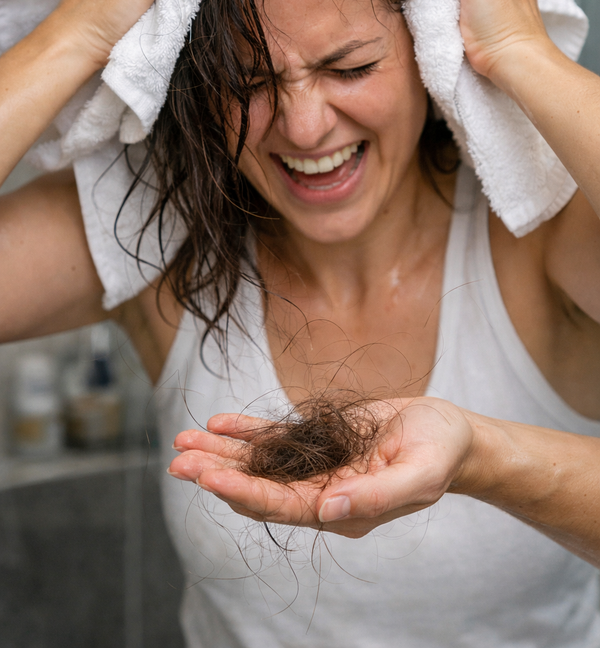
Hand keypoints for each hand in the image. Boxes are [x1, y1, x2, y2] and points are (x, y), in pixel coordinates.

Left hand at [168, 397, 476, 537]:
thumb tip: (328, 513)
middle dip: (218, 472)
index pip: (281, 505)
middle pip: (259, 486)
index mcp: (343, 510)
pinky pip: (275, 438)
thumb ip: (375, 498)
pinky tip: (218, 423)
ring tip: (182, 440)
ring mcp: (317, 467)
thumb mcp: (418, 476)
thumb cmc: (440, 455)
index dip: (242, 492)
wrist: (451, 434)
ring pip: (259, 463)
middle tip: (177, 460)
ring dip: (221, 452)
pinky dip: (246, 431)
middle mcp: (322, 492)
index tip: (207, 478)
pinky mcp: (320, 442)